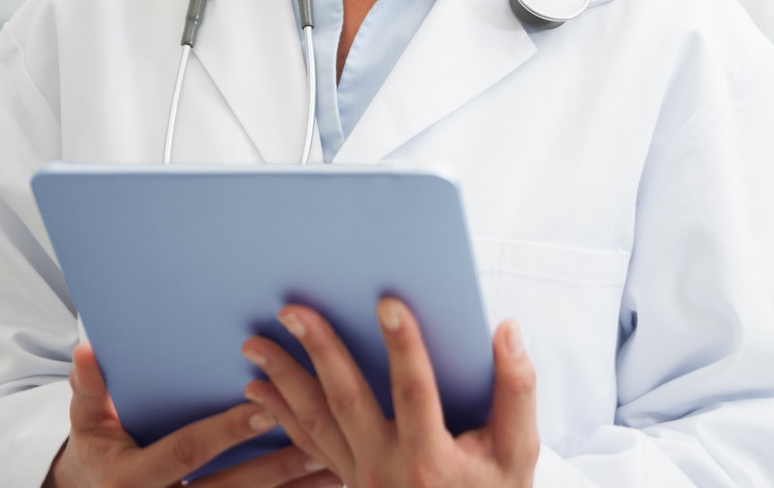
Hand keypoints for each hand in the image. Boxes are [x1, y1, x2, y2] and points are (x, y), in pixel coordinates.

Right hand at [45, 342, 342, 486]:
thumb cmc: (97, 454)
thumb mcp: (85, 424)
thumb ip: (89, 390)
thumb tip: (88, 351)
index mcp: (133, 478)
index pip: (187, 453)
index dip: (226, 432)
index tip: (265, 407)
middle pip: (232, 486)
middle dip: (278, 464)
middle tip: (322, 440)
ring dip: (296, 486)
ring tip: (339, 464)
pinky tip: (328, 481)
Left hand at [241, 299, 538, 487]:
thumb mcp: (518, 451)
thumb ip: (516, 389)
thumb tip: (507, 331)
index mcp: (432, 460)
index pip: (415, 393)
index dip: (404, 347)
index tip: (388, 302)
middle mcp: (389, 469)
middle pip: (348, 401)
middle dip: (319, 350)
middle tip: (292, 310)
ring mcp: (362, 478)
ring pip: (316, 423)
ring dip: (283, 380)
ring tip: (255, 344)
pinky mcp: (349, 481)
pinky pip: (307, 446)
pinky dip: (282, 415)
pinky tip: (259, 389)